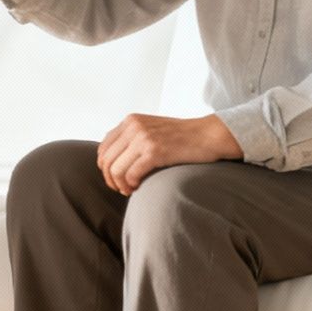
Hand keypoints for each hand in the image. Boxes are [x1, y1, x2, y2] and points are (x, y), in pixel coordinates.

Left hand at [96, 113, 241, 194]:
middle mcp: (133, 126)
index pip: (103, 148)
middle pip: (106, 161)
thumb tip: (110, 163)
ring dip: (120, 185)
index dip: (106, 168)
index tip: (116, 179)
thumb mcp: (151, 130)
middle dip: (111, 180)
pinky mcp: (154, 151)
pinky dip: (131, 185)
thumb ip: (132, 139)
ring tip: (130, 190)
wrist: (208, 135)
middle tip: (122, 189)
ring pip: (115, 170)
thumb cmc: (181, 137)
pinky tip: (139, 188)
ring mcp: (143, 138)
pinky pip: (130, 174)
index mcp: (130, 120)